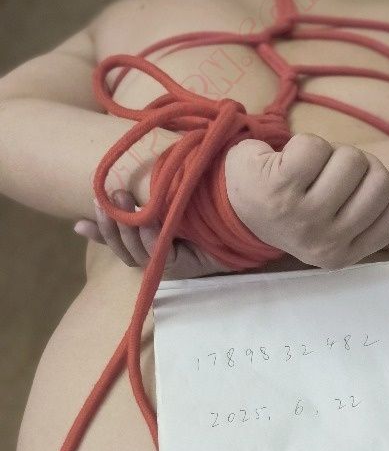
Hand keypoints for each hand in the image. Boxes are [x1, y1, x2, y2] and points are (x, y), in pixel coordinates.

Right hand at [73, 189, 233, 279]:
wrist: (248, 217)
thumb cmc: (210, 205)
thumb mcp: (173, 197)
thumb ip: (148, 195)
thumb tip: (126, 185)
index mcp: (153, 245)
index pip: (118, 244)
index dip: (100, 235)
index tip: (80, 222)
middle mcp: (160, 259)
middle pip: (125, 250)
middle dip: (111, 224)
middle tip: (103, 197)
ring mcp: (171, 265)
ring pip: (138, 252)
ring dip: (126, 227)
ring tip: (121, 198)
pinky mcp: (185, 266)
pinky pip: (160, 253)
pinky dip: (151, 236)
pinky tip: (147, 219)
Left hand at [225, 133, 388, 269]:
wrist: (231, 205)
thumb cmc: (293, 206)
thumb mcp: (336, 222)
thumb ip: (378, 217)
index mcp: (342, 256)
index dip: (378, 186)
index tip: (348, 193)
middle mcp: (324, 242)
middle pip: (380, 178)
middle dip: (356, 165)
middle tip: (325, 176)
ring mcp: (302, 217)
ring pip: (352, 159)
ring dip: (330, 153)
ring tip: (306, 171)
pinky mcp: (280, 188)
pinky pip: (316, 147)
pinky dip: (303, 144)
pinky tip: (285, 163)